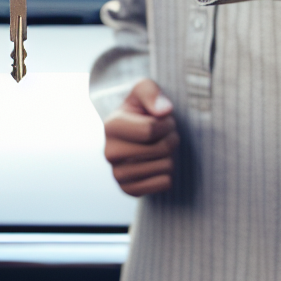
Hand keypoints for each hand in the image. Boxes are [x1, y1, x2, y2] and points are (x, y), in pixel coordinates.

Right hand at [103, 79, 179, 195]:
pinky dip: (168, 173)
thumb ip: (152, 92)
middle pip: (161, 149)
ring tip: (160, 146)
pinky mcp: (129, 190)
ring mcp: (118, 174)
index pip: (151, 130)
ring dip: (171, 155)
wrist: (134, 132)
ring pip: (166, 167)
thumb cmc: (141, 109)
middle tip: (165, 133)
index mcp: (111, 127)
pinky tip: (157, 162)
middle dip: (171, 138)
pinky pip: (165, 184)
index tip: (164, 119)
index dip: (166, 123)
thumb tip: (163, 111)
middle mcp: (110, 153)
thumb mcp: (144, 89)